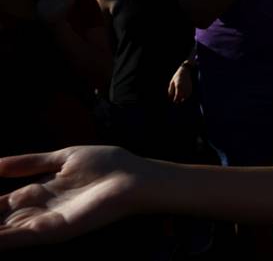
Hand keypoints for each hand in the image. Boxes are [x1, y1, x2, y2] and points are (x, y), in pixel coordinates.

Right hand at [0, 146, 143, 248]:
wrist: (136, 176)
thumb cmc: (107, 164)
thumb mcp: (61, 158)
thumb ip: (28, 163)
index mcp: (37, 191)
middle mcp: (37, 210)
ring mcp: (45, 221)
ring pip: (4, 231)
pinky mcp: (56, 230)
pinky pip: (21, 237)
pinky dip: (1, 239)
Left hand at [167, 65, 192, 103]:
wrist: (185, 71)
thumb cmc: (177, 76)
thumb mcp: (172, 82)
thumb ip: (171, 89)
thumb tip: (170, 96)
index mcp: (178, 86)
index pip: (177, 96)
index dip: (176, 99)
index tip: (174, 101)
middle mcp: (184, 87)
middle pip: (182, 97)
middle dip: (179, 100)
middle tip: (177, 102)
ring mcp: (188, 87)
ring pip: (186, 96)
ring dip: (183, 98)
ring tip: (181, 100)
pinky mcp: (191, 87)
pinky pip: (189, 93)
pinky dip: (187, 96)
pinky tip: (185, 96)